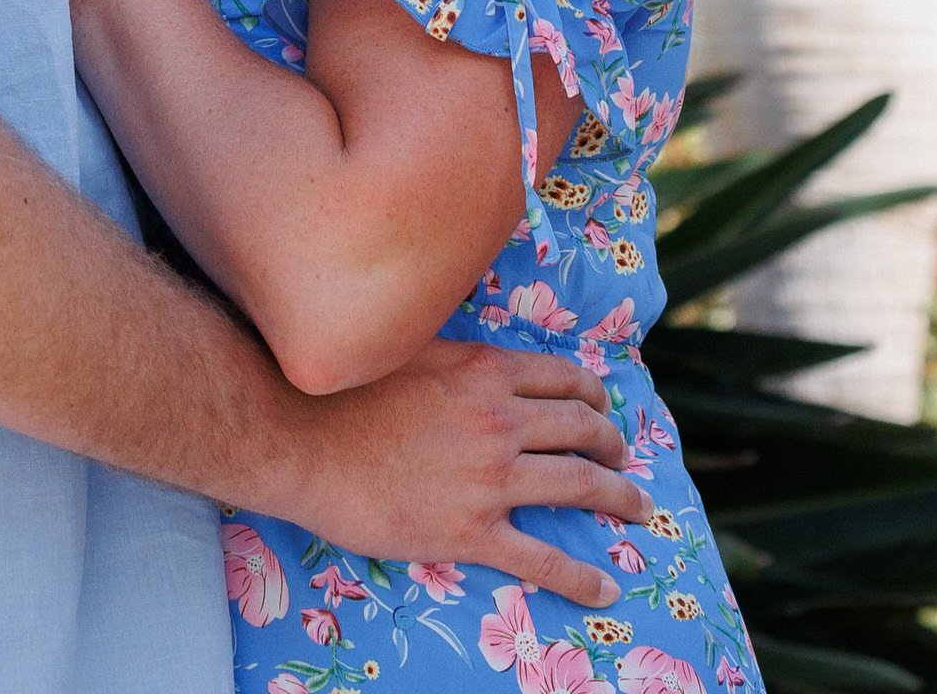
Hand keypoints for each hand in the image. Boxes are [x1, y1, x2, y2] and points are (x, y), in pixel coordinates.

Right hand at [284, 336, 646, 601]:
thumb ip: (454, 356)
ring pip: (578, 484)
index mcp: (484, 371)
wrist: (299, 437)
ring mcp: (489, 478)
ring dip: (618, 497)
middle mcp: (499, 419)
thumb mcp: (409, 348)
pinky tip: (604, 589)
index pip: (564, 378)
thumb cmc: (343, 390)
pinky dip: (581, 578)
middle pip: (582, 428)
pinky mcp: (471, 531)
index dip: (593, 394)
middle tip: (623, 459)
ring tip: (636, 508)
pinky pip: (543, 559)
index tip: (601, 407)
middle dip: (612, 444)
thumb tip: (476, 358)